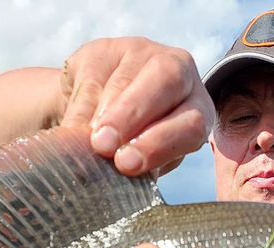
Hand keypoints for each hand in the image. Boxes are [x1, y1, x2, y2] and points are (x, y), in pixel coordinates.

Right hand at [59, 37, 214, 175]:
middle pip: (167, 80)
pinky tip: (75, 125)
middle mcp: (179, 72)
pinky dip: (83, 105)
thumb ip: (140, 164)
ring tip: (87, 140)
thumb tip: (119, 174)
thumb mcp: (143, 161)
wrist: (95, 117)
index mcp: (198, 109)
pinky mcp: (106, 49)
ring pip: (126, 78)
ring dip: (105, 112)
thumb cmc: (131, 147)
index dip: (159, 144)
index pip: (191, 124)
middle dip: (133, 115)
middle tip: (104, 145)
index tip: (125, 164)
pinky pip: (94, 75)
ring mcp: (143, 53)